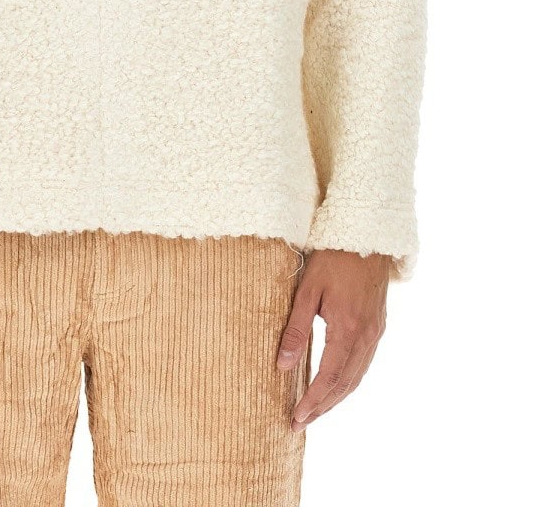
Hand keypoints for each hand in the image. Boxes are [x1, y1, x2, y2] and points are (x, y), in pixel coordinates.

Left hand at [276, 248, 390, 430]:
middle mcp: (366, 337)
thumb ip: (295, 329)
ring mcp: (376, 333)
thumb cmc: (332, 259)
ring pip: (356, 378)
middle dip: (322, 407)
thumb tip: (282, 366)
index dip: (312, 402)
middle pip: (344, 385)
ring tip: (315, 411)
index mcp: (348, 329)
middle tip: (300, 423)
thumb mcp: (308, 290)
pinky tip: (335, 385)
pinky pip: (363, 364)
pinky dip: (348, 381)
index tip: (296, 419)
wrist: (367, 236)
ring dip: (336, 398)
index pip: (329, 378)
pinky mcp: (378, 326)